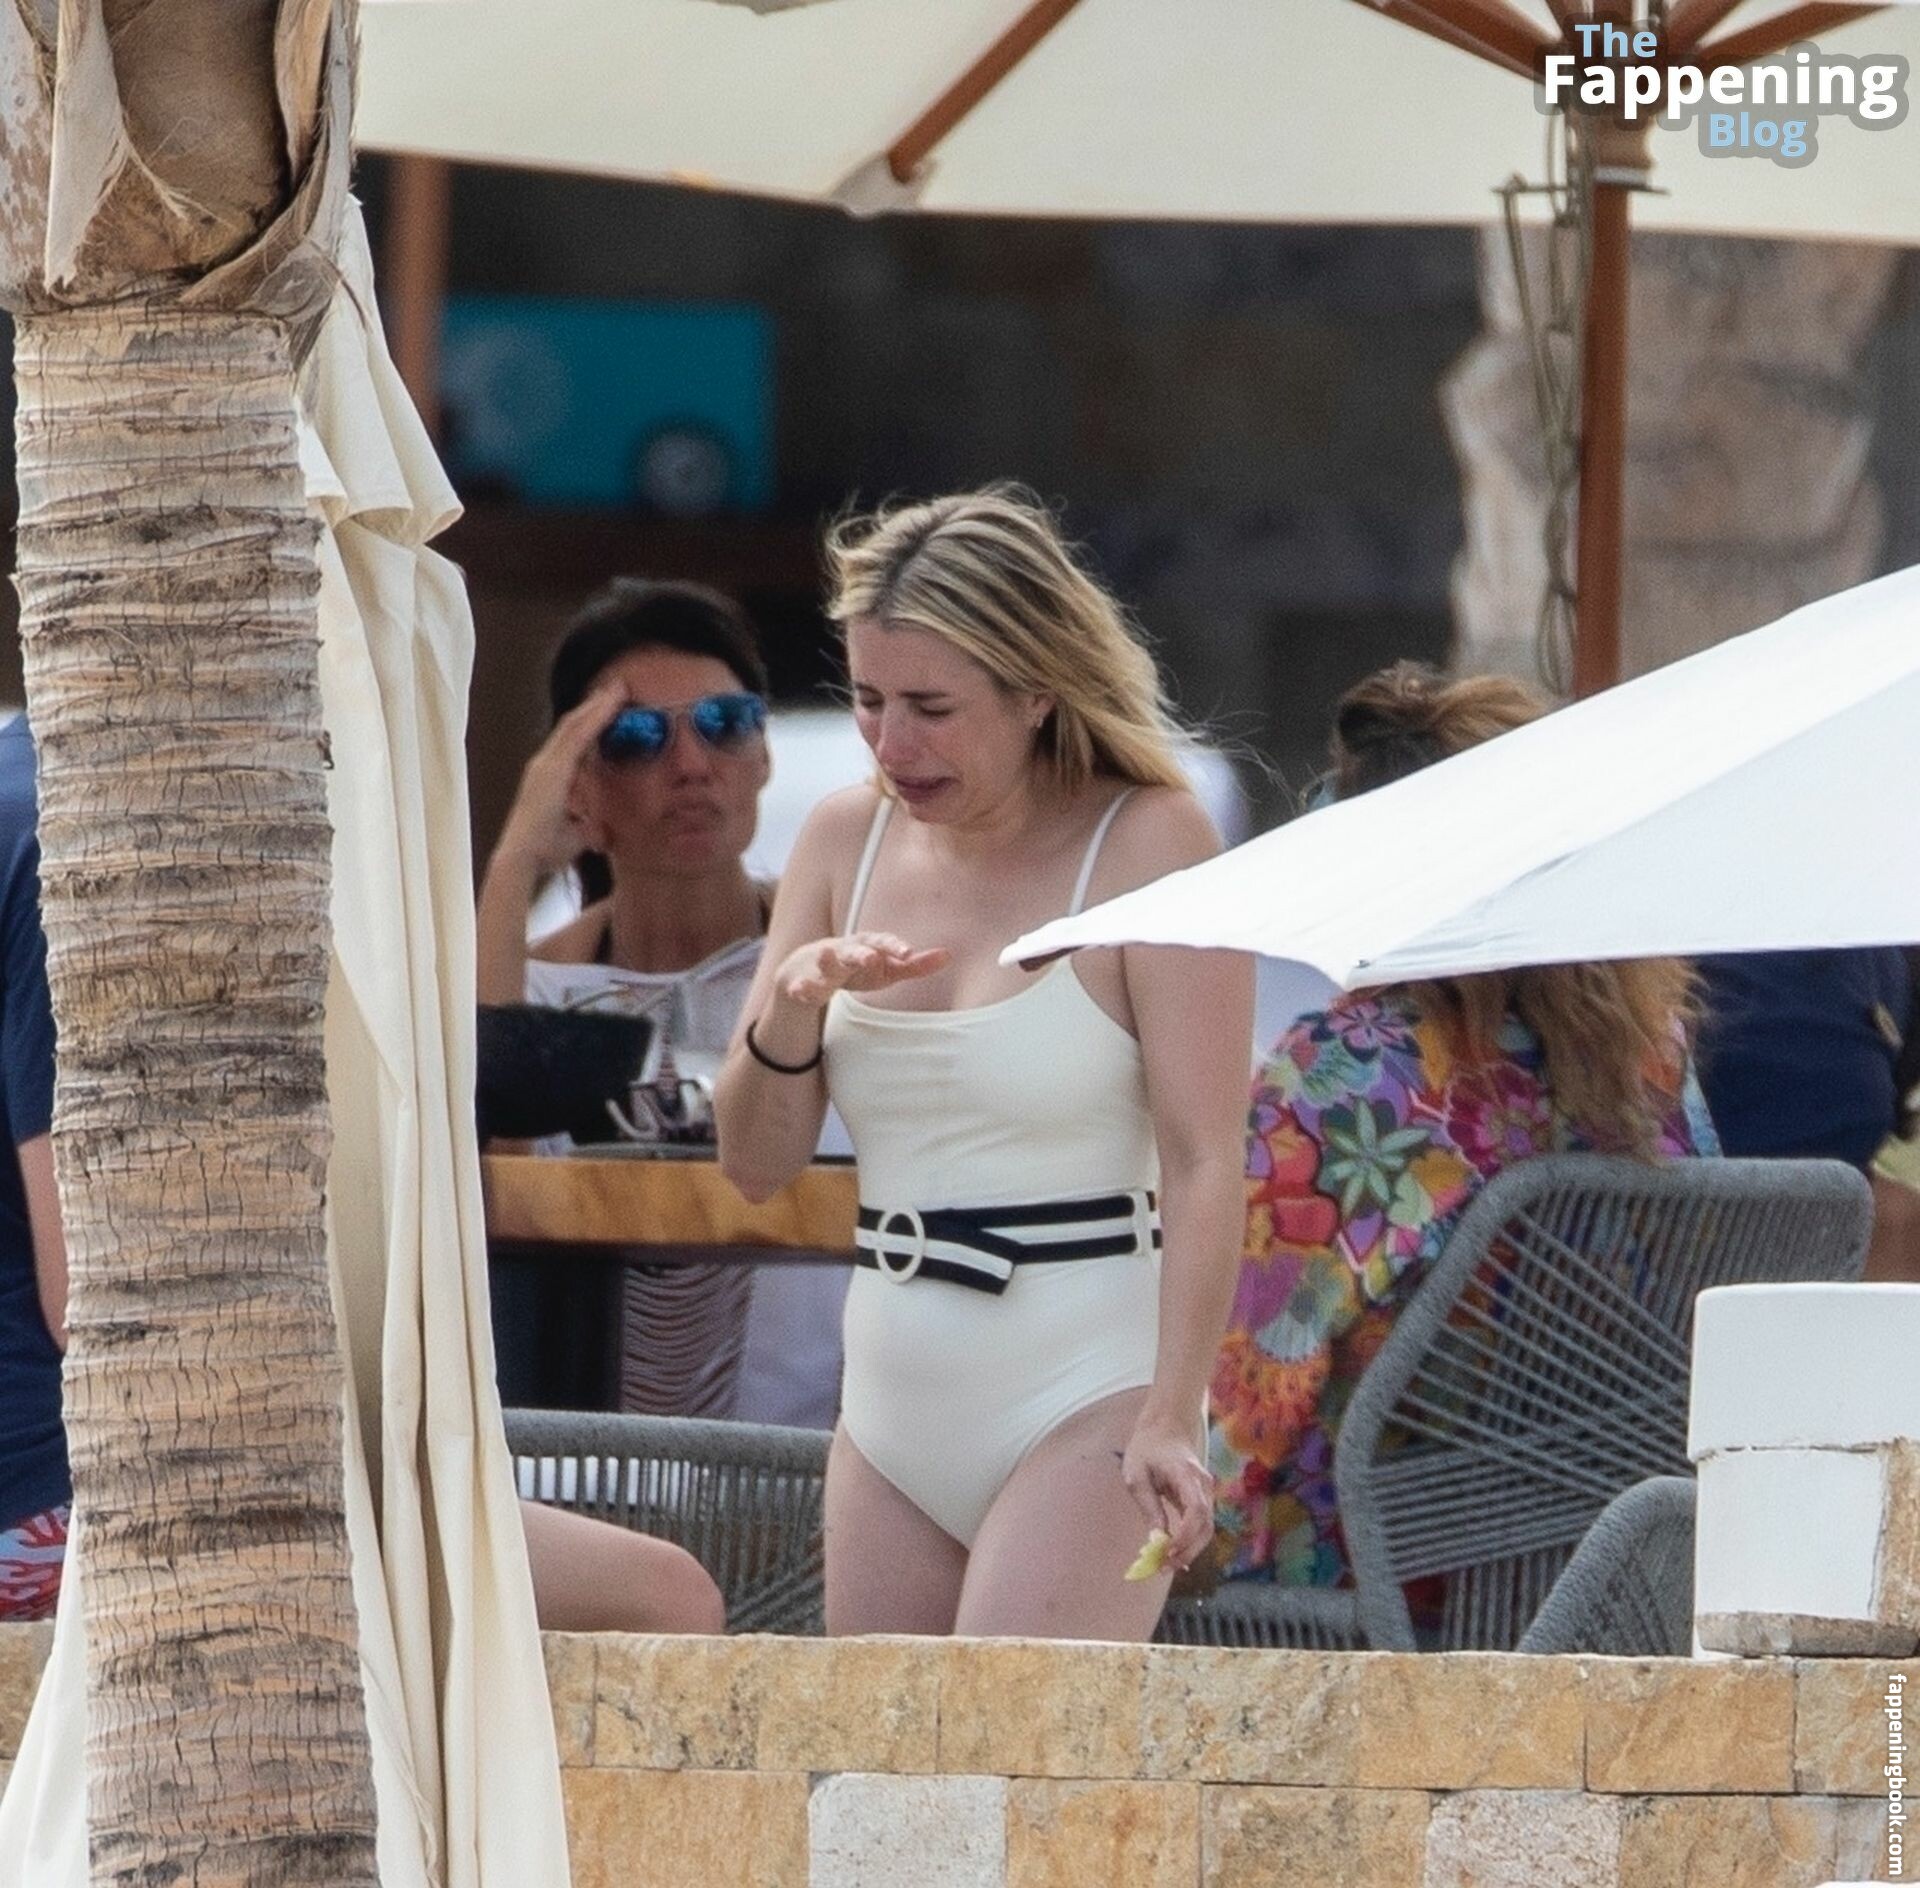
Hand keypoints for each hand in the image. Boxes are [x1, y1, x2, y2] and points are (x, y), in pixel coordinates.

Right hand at [493, 681, 626, 878]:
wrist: (522, 858)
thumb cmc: (545, 850)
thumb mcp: (574, 833)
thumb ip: (588, 827)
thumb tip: (603, 834)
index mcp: (549, 776)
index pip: (572, 741)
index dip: (589, 721)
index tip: (608, 705)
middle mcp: (544, 764)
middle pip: (572, 725)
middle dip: (594, 705)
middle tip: (617, 687)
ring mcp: (546, 764)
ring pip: (574, 725)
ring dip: (597, 705)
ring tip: (618, 689)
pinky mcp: (553, 769)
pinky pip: (577, 736)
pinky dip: (594, 717)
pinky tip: (610, 704)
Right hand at [774, 932, 950, 1008]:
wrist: (807, 969)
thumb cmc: (856, 968)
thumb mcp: (886, 968)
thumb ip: (914, 966)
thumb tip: (949, 955)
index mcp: (865, 946)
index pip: (882, 943)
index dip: (894, 947)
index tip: (907, 952)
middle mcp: (843, 952)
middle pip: (853, 951)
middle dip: (861, 953)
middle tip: (870, 958)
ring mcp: (820, 967)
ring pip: (824, 964)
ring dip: (826, 960)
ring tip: (825, 955)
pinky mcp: (802, 983)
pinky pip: (799, 986)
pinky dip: (799, 989)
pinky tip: (799, 992)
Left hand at [1121, 1410, 1213, 1572]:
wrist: (1165, 1426)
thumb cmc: (1147, 1448)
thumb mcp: (1136, 1475)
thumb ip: (1149, 1507)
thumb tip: (1157, 1540)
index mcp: (1186, 1474)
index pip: (1196, 1510)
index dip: (1185, 1535)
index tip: (1167, 1552)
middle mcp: (1203, 1484)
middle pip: (1206, 1525)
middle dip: (1188, 1550)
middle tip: (1164, 1567)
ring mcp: (1206, 1491)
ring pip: (1207, 1528)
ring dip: (1190, 1550)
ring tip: (1167, 1564)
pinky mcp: (1202, 1498)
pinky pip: (1201, 1524)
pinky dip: (1191, 1541)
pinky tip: (1175, 1553)